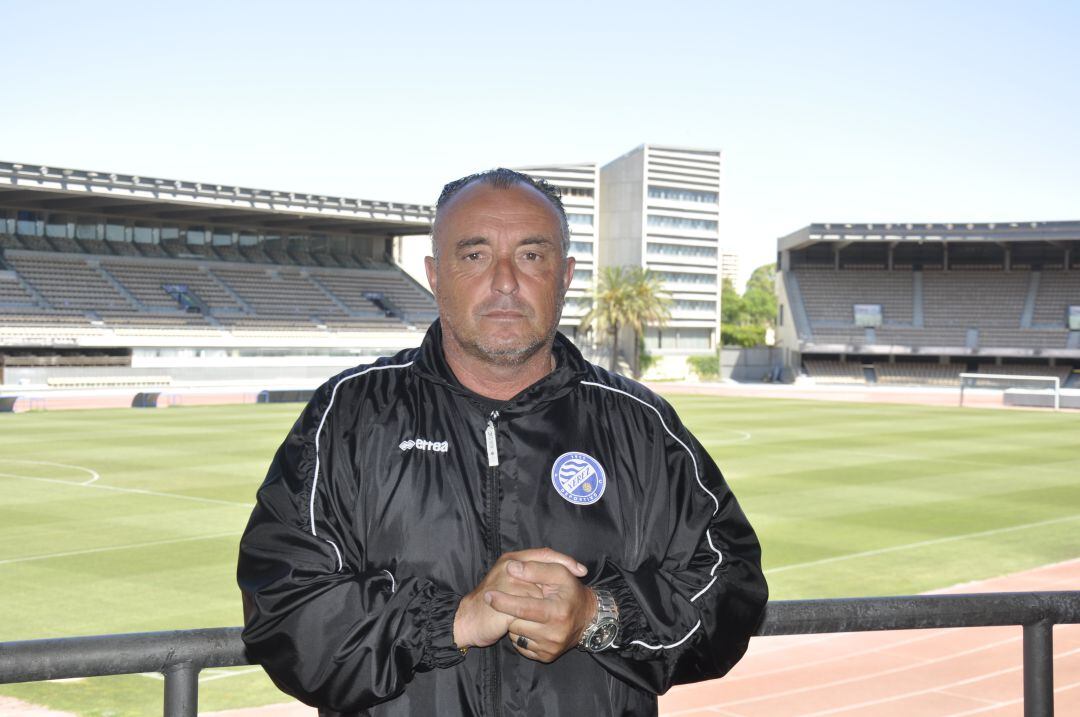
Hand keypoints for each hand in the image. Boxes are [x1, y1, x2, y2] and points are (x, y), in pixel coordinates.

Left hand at [454, 548, 586, 649]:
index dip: (504, 601)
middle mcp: (554, 634)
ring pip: (516, 635)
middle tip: (511, 601)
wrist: (588, 618)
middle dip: (511, 611)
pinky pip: (521, 646)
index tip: (488, 594)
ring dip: (515, 622)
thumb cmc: (572, 591)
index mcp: (558, 612)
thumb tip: (511, 567)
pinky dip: (521, 634)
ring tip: (527, 612)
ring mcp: (550, 648)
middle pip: (516, 623)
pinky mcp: (546, 657)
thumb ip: (535, 568)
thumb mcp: (559, 573)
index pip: (523, 608)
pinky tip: (530, 625)